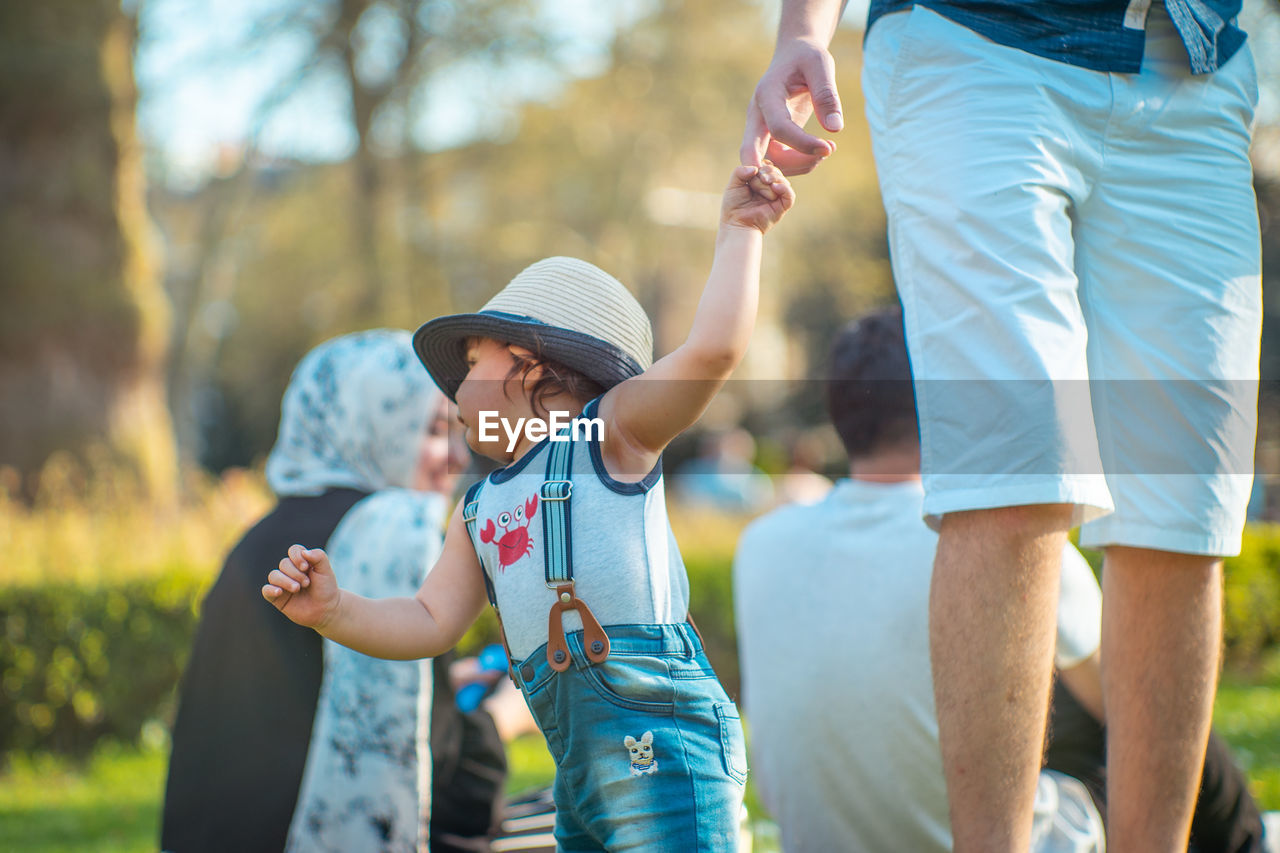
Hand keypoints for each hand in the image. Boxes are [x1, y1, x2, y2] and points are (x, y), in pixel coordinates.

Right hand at [262, 544, 341, 629]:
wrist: (326, 609)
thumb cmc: (326, 589)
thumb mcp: (326, 571)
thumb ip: (319, 557)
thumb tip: (304, 552)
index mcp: (302, 562)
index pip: (293, 551)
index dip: (297, 557)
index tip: (306, 567)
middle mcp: (290, 571)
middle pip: (284, 563)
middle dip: (295, 573)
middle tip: (307, 583)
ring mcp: (282, 584)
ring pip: (274, 575)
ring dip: (285, 581)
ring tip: (297, 589)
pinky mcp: (277, 597)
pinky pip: (266, 590)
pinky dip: (270, 589)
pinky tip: (279, 592)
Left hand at [721, 162, 794, 232]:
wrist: (737, 224)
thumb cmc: (733, 207)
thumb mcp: (733, 185)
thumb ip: (740, 171)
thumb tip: (756, 168)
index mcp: (759, 184)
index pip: (768, 167)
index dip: (763, 165)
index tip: (755, 170)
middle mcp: (769, 190)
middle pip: (776, 172)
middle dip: (767, 171)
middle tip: (758, 179)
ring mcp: (776, 198)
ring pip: (784, 181)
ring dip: (774, 177)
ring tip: (765, 181)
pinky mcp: (782, 207)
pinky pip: (790, 195)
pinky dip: (784, 188)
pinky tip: (774, 187)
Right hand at [740, 37, 842, 175]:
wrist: (793, 56)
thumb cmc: (807, 57)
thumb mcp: (820, 65)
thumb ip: (826, 95)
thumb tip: (834, 129)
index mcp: (767, 95)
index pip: (779, 128)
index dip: (803, 143)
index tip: (829, 148)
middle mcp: (757, 115)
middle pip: (755, 153)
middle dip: (785, 167)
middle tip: (818, 161)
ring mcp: (760, 129)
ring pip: (769, 162)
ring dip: (798, 166)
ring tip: (827, 150)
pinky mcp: (769, 138)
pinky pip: (778, 161)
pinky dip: (799, 164)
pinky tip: (821, 151)